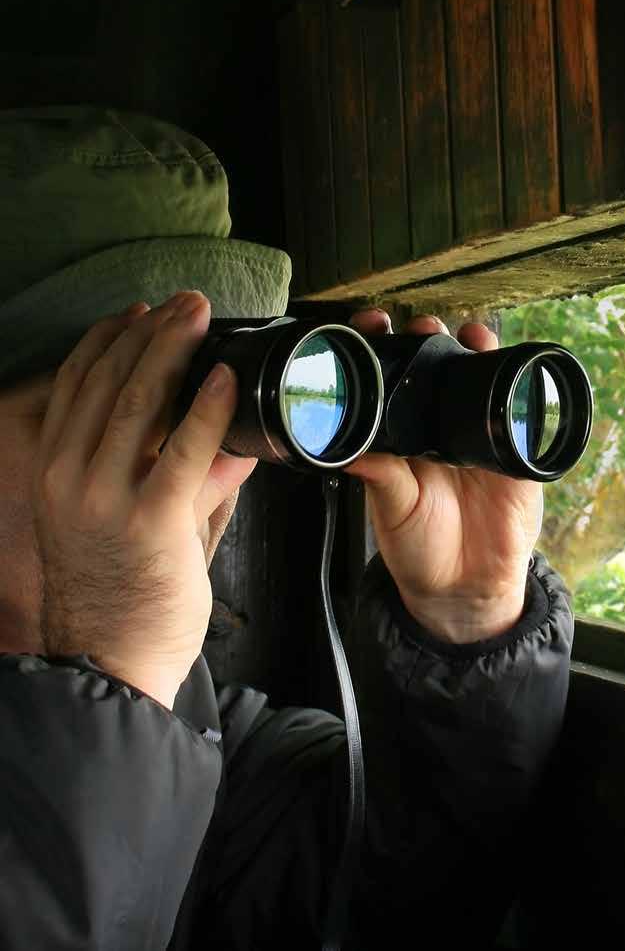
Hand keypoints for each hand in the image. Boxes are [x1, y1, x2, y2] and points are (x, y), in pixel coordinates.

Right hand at [32, 293, 255, 707]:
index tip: (140, 312)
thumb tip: (230, 429)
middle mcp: (70, 476)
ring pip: (139, 402)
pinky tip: (224, 378)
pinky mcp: (152, 519)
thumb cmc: (120, 590)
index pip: (75, 385)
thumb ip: (175, 470)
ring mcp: (106, 497)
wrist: (110, 662)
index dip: (108, 340)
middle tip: (186, 302)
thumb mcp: (126, 517)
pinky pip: (185, 449)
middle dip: (149, 331)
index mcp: (54, 470)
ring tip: (200, 317)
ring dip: (173, 350)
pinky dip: (206, 407)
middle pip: (107, 381)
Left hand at [344, 311, 543, 643]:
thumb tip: (348, 448)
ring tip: (469, 333)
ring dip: (475, 347)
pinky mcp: (514, 452)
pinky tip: (512, 364)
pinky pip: (521, 411)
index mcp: (403, 435)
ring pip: (478, 377)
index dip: (383, 348)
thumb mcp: (392, 510)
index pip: (390, 379)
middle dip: (429, 336)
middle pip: (436, 365)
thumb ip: (380, 477)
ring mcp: (478, 435)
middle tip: (420, 326)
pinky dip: (519, 384)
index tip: (372, 326)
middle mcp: (438, 427)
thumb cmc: (418, 550)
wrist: (465, 590)